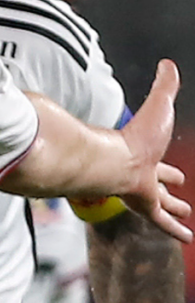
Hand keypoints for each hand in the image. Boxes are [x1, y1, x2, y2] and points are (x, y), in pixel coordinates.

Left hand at [119, 59, 192, 242]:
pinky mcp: (143, 206)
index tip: (175, 170)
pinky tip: (187, 238)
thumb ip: (164, 86)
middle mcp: (141, 173)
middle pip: (158, 184)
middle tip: (179, 194)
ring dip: (173, 210)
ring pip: (160, 204)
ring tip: (184, 216)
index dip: (166, 164)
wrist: (114, 158)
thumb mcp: (159, 106)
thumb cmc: (136, 134)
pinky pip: (162, 222)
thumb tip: (167, 64)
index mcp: (143, 153)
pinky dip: (174, 230)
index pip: (157, 159)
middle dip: (168, 187)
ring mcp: (141, 192)